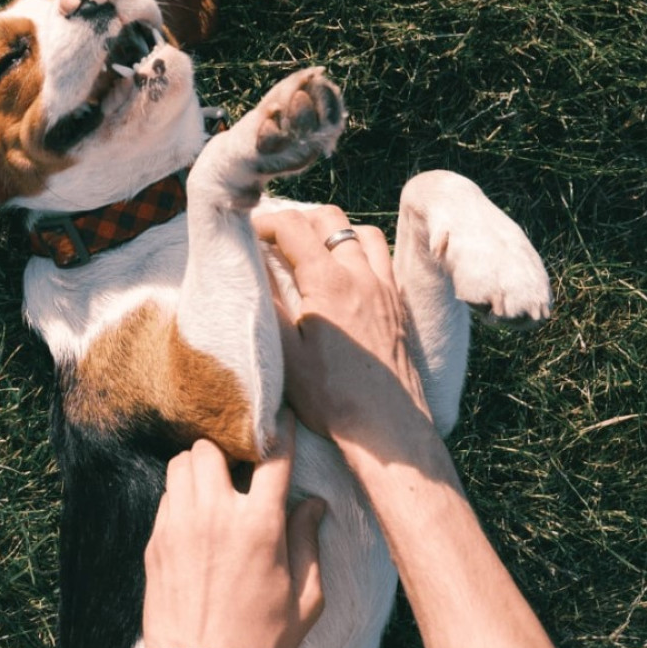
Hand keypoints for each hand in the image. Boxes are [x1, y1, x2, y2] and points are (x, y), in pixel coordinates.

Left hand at [141, 410, 325, 647]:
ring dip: (197, 468)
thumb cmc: (262, 640)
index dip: (281, 431)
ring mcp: (179, 526)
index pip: (273, 459)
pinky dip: (179, 496)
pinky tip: (193, 516)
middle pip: (211, 447)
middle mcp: (216, 515)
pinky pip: (164, 496)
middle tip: (237, 466)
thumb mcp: (306, 598)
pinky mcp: (155, 541)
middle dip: (225, 449)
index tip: (283, 418)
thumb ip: (309, 542)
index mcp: (260, 526)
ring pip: (180, 464)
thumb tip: (313, 504)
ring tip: (212, 486)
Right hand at [254, 206, 434, 458]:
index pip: (294, 227)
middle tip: (274, 240)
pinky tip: (343, 275)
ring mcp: (386, 289)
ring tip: (310, 251)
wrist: (386, 427)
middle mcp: (363, 276)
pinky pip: (381, 258)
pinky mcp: (398, 306)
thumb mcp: (285, 352)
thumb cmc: (332, 397)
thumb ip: (268, 302)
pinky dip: (359, 252)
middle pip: (330, 219)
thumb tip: (251, 269)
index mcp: (330, 282)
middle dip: (298, 220)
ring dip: (332, 232)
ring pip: (361, 233)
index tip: (248, 233)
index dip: (265, 222)